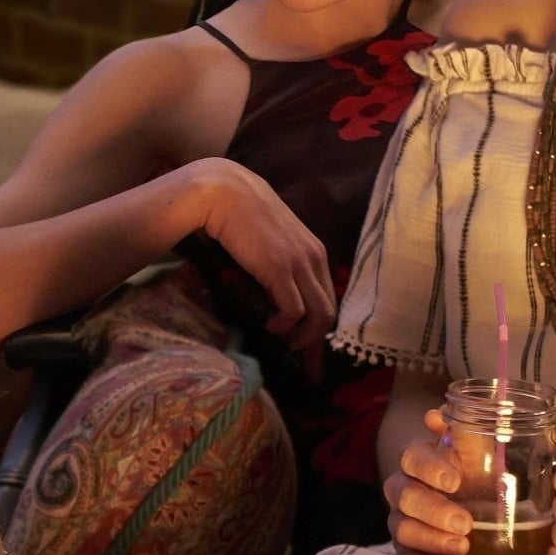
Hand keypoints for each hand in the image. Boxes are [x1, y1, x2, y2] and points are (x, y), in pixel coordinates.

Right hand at [174, 159, 336, 341]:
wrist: (226, 193)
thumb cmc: (243, 215)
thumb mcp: (274, 240)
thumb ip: (283, 262)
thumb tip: (278, 293)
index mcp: (316, 253)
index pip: (330, 299)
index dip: (322, 329)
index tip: (312, 353)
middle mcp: (314, 258)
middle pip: (329, 312)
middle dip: (317, 343)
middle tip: (303, 361)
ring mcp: (299, 264)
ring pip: (318, 315)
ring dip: (302, 338)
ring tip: (283, 342)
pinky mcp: (280, 269)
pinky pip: (293, 310)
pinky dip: (283, 325)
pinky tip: (268, 326)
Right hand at [385, 405, 474, 554]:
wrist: (478, 503)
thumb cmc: (477, 469)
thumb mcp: (478, 449)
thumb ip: (465, 430)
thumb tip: (438, 416)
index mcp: (419, 459)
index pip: (412, 458)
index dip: (430, 468)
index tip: (455, 481)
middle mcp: (404, 487)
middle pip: (404, 496)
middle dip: (434, 510)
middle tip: (466, 523)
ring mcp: (402, 517)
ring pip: (401, 527)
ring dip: (431, 538)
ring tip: (462, 546)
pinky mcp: (407, 545)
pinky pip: (405, 554)